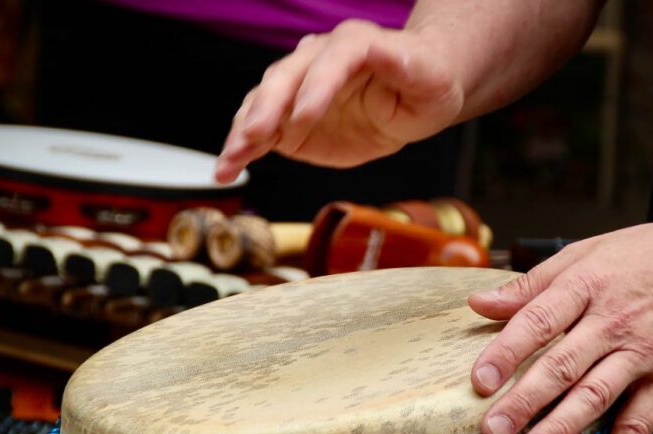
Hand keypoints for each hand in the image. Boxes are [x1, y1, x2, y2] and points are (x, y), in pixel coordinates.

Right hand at [214, 20, 463, 182]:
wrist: (410, 97)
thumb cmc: (424, 83)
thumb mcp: (427, 77)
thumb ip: (405, 66)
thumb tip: (392, 54)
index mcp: (355, 44)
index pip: (332, 59)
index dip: (316, 86)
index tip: (304, 118)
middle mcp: (317, 60)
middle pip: (285, 78)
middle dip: (267, 108)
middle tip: (256, 136)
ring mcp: (297, 90)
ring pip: (262, 103)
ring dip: (243, 132)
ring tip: (228, 161)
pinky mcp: (288, 121)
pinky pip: (259, 133)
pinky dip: (240, 151)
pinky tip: (225, 170)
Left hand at [469, 215, 652, 433]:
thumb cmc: (649, 256)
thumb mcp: (586, 253)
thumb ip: (531, 285)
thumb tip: (479, 302)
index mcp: (586, 286)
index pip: (538, 321)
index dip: (506, 352)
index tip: (480, 382)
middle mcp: (612, 322)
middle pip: (562, 365)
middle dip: (525, 401)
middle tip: (494, 433)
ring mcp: (643, 354)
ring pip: (597, 397)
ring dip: (563, 430)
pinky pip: (640, 423)